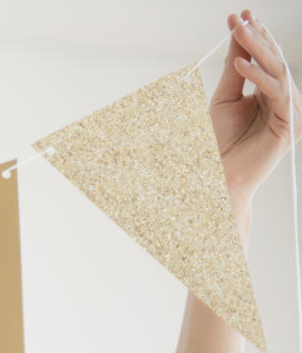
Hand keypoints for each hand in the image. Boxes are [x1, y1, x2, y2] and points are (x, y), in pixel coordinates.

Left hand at [209, 9, 301, 208]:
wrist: (220, 176)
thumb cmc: (220, 142)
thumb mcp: (225, 98)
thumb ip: (235, 70)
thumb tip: (238, 35)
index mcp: (271, 92)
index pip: (266, 58)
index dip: (255, 35)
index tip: (238, 15)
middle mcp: (285, 100)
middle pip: (275, 60)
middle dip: (257, 37)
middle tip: (240, 17)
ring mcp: (291, 111)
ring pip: (278, 72)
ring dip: (258, 50)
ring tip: (239, 32)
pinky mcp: (290, 124)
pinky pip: (275, 92)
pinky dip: (257, 76)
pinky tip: (240, 63)